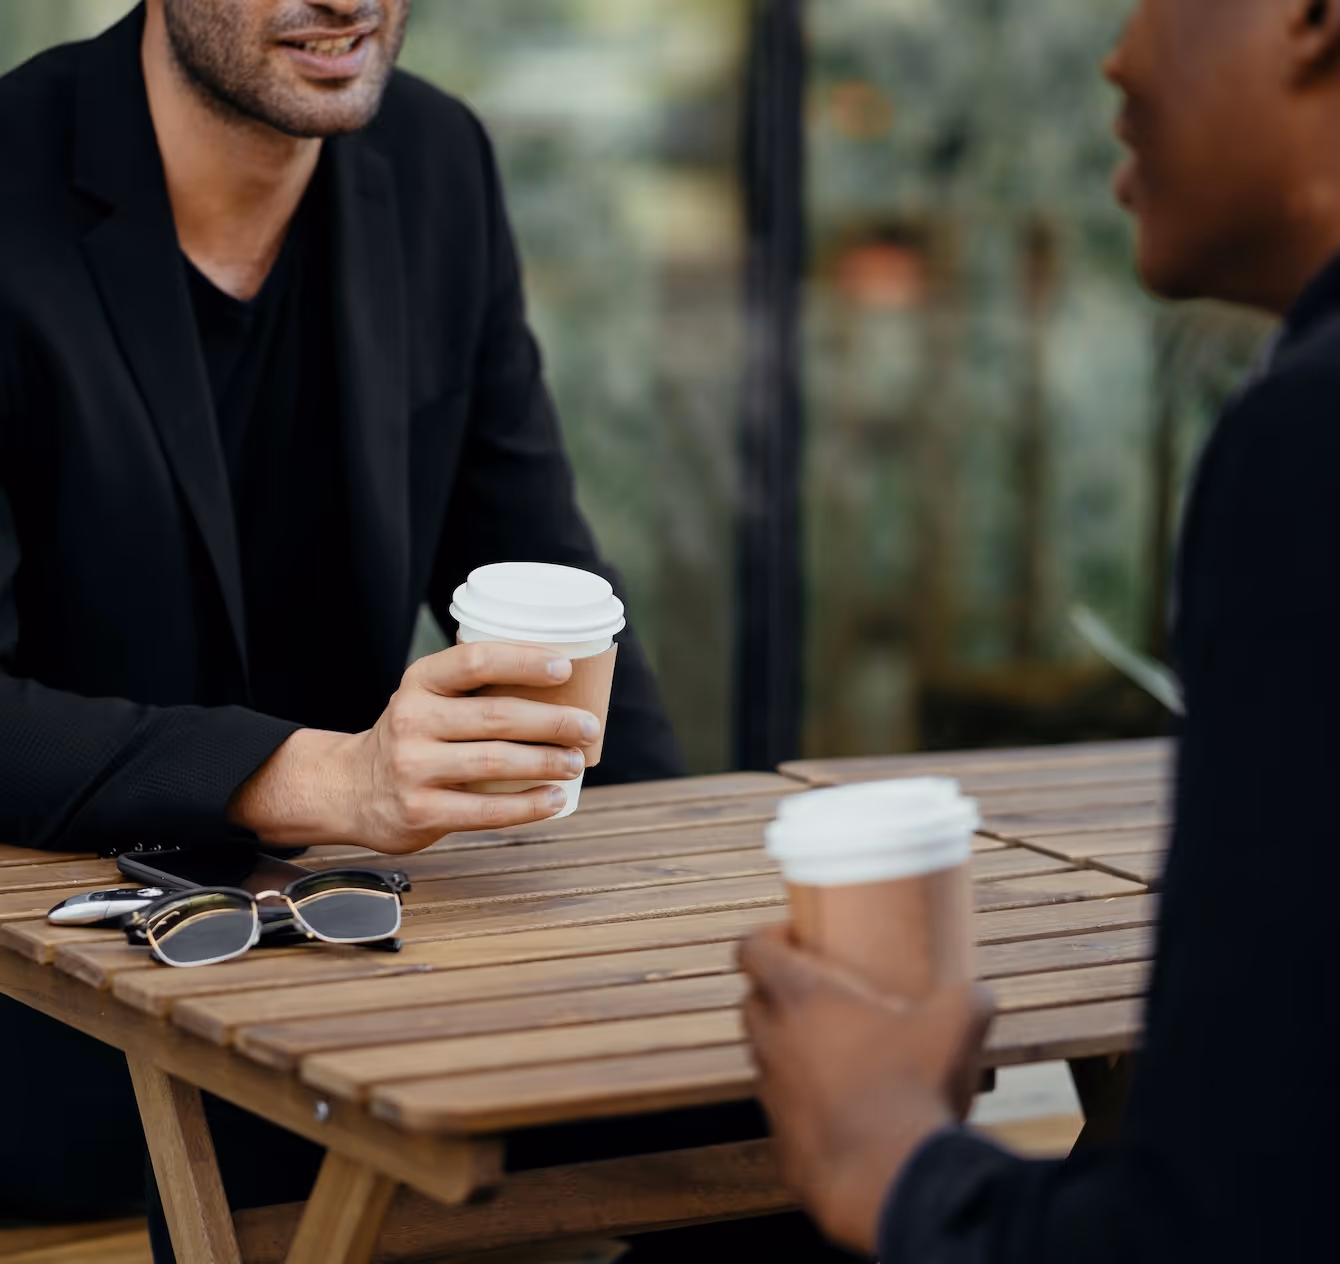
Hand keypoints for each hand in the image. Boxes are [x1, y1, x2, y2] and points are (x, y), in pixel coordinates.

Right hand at [231, 642, 602, 852]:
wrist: (349, 789)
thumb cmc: (412, 736)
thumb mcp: (427, 698)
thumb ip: (473, 689)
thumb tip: (564, 682)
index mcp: (419, 682)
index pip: (475, 661)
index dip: (524, 661)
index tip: (565, 667)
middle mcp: (411, 720)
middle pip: (496, 716)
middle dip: (553, 722)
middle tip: (589, 727)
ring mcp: (413, 767)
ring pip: (495, 762)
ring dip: (546, 763)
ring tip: (576, 762)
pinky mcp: (420, 811)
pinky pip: (486, 811)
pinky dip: (528, 806)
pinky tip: (555, 799)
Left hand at [739, 926, 993, 1254]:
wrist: (892, 1179)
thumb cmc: (914, 1089)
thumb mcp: (955, 1024)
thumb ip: (966, 997)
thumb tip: (978, 993)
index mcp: (799, 998)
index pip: (750, 948)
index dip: (767, 936)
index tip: (798, 939)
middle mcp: (772, 1040)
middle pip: (751, 1000)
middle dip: (775, 991)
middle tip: (822, 993)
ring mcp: (771, 1093)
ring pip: (764, 1055)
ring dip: (790, 1047)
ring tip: (839, 1051)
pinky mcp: (780, 1141)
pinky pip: (784, 1108)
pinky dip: (805, 1101)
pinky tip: (846, 1107)